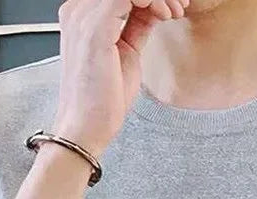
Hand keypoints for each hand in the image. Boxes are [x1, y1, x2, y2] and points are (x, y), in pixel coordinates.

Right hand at [53, 0, 188, 157]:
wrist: (87, 128)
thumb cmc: (102, 101)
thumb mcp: (127, 53)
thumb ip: (136, 26)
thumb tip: (155, 8)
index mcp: (81, 15)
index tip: (173, 7)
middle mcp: (77, 10)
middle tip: (179, 6)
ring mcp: (82, 17)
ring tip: (174, 13)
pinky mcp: (93, 29)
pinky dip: (152, 0)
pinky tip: (164, 15)